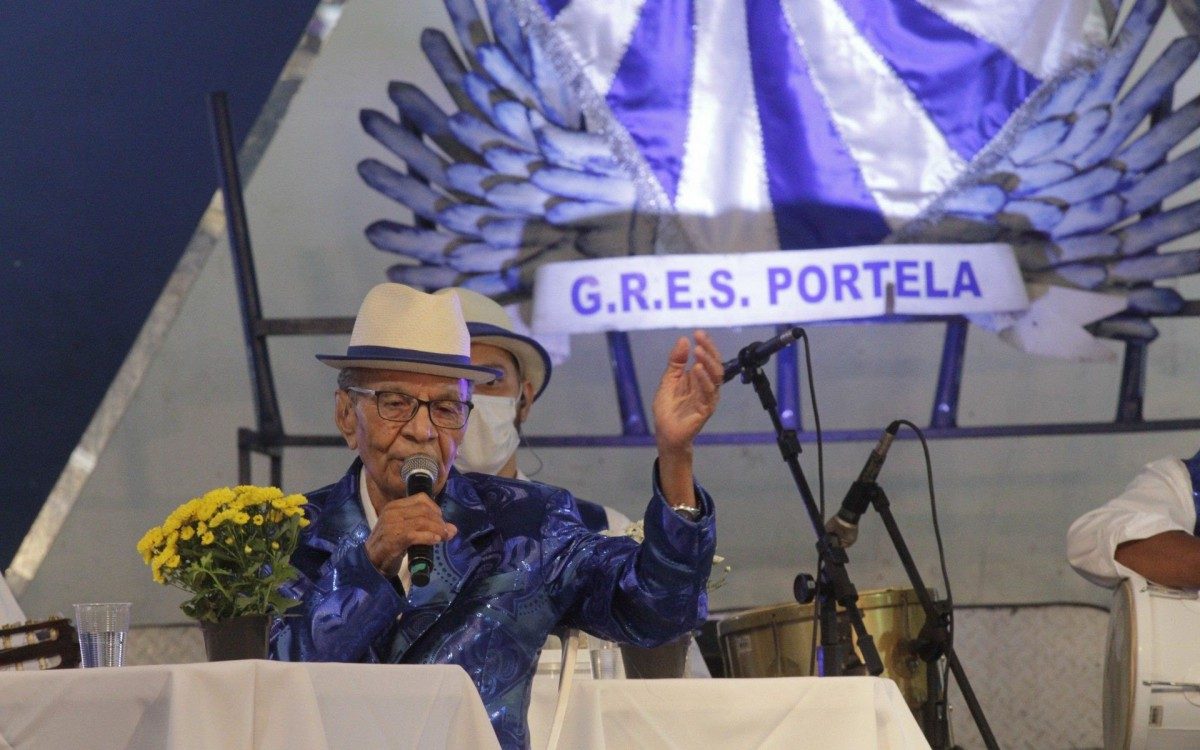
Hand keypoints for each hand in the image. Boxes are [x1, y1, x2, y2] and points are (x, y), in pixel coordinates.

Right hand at [364, 494, 457, 577]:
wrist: (371, 562)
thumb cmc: (389, 545)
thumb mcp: (405, 529)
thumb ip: (425, 526)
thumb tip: (452, 528)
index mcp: (394, 506)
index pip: (421, 499)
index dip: (436, 508)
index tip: (441, 520)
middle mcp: (392, 512)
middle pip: (424, 510)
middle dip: (439, 520)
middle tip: (446, 532)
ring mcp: (392, 524)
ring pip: (422, 521)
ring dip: (438, 529)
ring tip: (443, 537)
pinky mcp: (394, 538)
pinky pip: (416, 534)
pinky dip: (429, 537)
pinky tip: (435, 541)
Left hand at [652, 330, 722, 455]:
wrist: (666, 433)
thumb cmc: (668, 408)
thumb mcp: (668, 380)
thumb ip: (676, 362)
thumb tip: (683, 339)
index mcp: (699, 377)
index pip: (708, 357)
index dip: (706, 344)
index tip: (698, 333)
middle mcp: (707, 385)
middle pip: (715, 364)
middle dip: (709, 349)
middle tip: (699, 338)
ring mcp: (708, 397)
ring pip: (716, 376)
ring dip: (707, 362)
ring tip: (698, 351)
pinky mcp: (706, 409)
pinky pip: (708, 392)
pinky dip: (704, 379)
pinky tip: (696, 369)